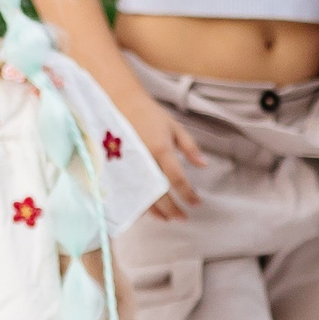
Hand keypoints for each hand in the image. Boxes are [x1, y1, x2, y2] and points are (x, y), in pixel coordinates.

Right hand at [123, 95, 207, 221]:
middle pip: (161, 195)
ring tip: (167, 218)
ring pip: (142, 198)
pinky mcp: (114, 169)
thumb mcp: (174, 126)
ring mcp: (127, 167)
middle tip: (183, 217)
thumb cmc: (148, 113)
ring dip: (157, 212)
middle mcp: (144, 162)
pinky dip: (138, 205)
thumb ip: (190, 147)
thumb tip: (203, 165)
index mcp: (160, 150)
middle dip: (174, 210)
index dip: (188, 195)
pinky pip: (126, 194)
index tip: (197, 202)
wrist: (117, 101)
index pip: (178, 180)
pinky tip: (146, 209)